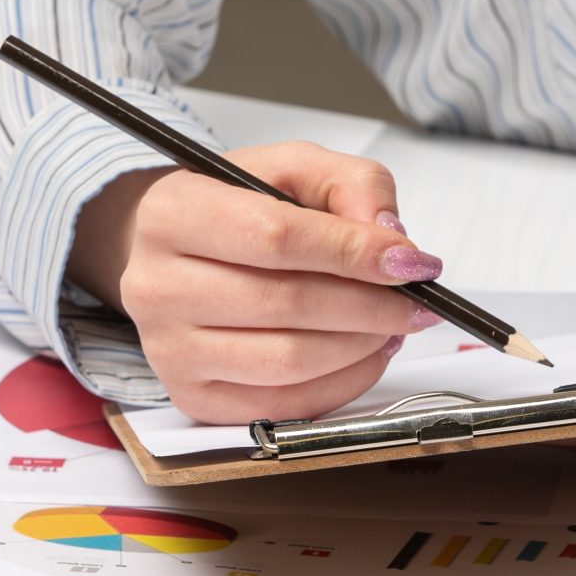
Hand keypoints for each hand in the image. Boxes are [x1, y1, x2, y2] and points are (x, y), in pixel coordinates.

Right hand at [68, 143, 446, 422]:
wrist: (176, 253)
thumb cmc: (236, 208)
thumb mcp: (292, 169)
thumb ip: (350, 184)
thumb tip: (391, 236)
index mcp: (172, 214)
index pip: (275, 238)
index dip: (353, 252)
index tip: (412, 261)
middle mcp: (156, 286)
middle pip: (286, 304)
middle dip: (371, 306)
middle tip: (419, 300)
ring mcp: (169, 350)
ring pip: (288, 361)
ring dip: (361, 346)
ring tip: (393, 325)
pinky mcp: (192, 396)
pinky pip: (283, 406)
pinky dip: (341, 384)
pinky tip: (363, 354)